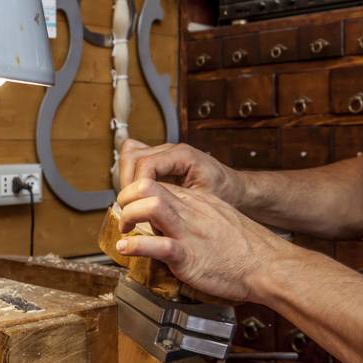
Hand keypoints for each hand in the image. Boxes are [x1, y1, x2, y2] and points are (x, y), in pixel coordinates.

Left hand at [116, 178, 289, 302]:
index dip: (135, 192)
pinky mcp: (189, 256)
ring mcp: (189, 232)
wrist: (269, 266)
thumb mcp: (219, 219)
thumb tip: (174, 220)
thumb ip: (196, 215)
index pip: (157, 182)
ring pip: (150, 204)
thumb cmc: (246, 249)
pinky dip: (135, 246)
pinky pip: (158, 245)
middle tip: (123, 216)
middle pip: (148, 184)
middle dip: (126, 197)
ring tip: (125, 230)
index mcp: (197, 202)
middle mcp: (190, 211)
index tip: (129, 206)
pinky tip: (126, 248)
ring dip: (128, 215)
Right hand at [118, 138, 245, 207]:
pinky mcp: (161, 161)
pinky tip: (136, 194)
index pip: (146, 164)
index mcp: (182, 155)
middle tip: (128, 206)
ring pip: (129, 156)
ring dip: (126, 179)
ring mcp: (164, 154)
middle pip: (132, 156)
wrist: (236, 188)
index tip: (134, 207)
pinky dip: (131, 176)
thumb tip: (149, 212)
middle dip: (127, 182)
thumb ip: (177, 201)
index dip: (135, 186)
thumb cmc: (225, 193)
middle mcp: (170, 150)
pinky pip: (136, 161)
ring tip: (131, 202)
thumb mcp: (203, 200)